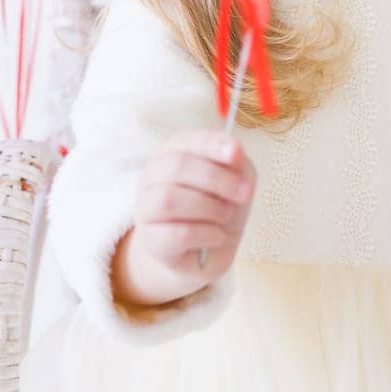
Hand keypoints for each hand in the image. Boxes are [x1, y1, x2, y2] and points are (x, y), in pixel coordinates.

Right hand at [112, 130, 256, 308]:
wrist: (207, 251)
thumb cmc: (219, 206)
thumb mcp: (235, 178)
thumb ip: (235, 162)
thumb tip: (234, 150)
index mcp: (171, 153)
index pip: (183, 140)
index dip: (211, 144)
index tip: (237, 153)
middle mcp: (152, 177)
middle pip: (177, 166)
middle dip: (217, 179)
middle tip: (244, 194)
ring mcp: (146, 209)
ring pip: (170, 199)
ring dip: (209, 208)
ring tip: (226, 215)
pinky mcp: (152, 241)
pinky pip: (177, 234)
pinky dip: (206, 234)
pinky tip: (217, 236)